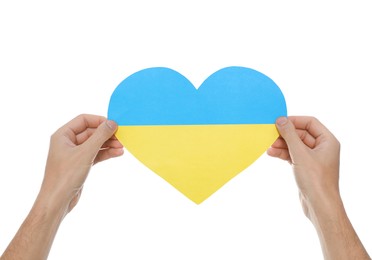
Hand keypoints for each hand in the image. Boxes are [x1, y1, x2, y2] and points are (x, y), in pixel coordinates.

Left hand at [0, 114, 123, 259]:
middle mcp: (68, 143)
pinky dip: (106, 153)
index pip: (83, 120)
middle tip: (121, 138)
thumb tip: (112, 123)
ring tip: (122, 147)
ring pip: (95, 144)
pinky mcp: (80, 165)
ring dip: (108, 145)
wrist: (58, 201)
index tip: (114, 124)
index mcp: (63, 135)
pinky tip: (117, 154)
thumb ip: (100, 136)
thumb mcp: (85, 153)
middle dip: (106, 135)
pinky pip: (96, 154)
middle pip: (91, 132)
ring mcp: (74, 154)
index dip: (99, 120)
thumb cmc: (66, 176)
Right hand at [267, 116, 339, 217]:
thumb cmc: (315, 180)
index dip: (294, 120)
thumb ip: (290, 135)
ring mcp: (314, 158)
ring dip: (282, 145)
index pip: (310, 122)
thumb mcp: (300, 154)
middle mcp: (322, 148)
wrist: (319, 205)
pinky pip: (293, 155)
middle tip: (270, 135)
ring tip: (269, 147)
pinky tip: (272, 153)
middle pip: (301, 134)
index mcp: (328, 141)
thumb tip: (280, 120)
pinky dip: (283, 153)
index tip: (279, 121)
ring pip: (295, 145)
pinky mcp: (306, 167)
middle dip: (285, 135)